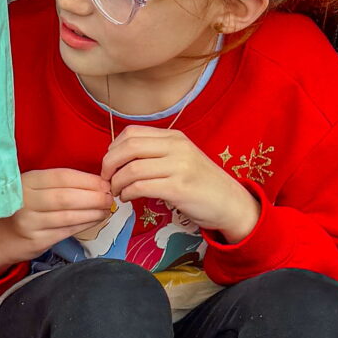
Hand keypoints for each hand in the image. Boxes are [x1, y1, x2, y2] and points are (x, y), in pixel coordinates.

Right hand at [0, 167, 116, 279]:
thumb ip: (58, 184)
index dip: (87, 180)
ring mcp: (30, 222)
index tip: (104, 182)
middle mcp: (26, 201)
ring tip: (107, 209)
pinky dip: (84, 224)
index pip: (62, 177)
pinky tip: (95, 220)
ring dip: (93, 212)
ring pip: (68, 215)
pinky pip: (66, 231)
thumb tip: (97, 183)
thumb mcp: (33, 188)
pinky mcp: (36, 240)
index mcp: (27, 181)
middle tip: (110, 198)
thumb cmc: (23, 207)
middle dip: (93, 197)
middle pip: (66, 197)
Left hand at [100, 125, 258, 240]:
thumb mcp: (181, 159)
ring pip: (132, 168)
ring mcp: (179, 166)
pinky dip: (128, 193)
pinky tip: (128, 198)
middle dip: (109, 164)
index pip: (132, 133)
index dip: (114, 148)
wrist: (231, 203)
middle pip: (128, 147)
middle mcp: (176, 147)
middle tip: (107, 179)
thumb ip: (157, 154)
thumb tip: (121, 158)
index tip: (110, 165)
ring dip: (117, 183)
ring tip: (118, 192)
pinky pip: (141, 186)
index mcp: (175, 137)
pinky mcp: (178, 188)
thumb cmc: (202, 184)